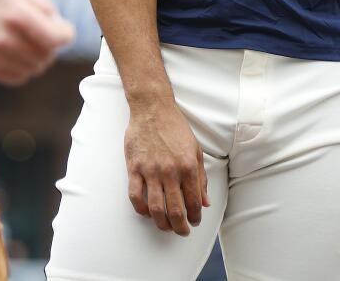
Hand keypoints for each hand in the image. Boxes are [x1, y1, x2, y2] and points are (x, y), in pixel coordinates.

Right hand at [0, 0, 73, 84]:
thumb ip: (46, 9)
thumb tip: (61, 30)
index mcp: (18, 16)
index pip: (57, 39)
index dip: (66, 34)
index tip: (63, 29)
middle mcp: (6, 39)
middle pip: (48, 56)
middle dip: (51, 46)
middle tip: (43, 34)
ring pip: (34, 69)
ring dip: (38, 58)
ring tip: (29, 42)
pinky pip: (18, 78)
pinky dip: (24, 69)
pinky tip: (19, 54)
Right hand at [125, 99, 209, 235]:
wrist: (153, 108)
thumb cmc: (175, 127)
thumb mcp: (196, 150)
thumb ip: (201, 177)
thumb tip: (205, 201)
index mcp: (188, 166)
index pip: (194, 202)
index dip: (195, 217)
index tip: (195, 222)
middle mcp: (170, 171)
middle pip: (175, 210)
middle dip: (180, 227)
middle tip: (182, 232)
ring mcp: (150, 170)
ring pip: (155, 208)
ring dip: (162, 223)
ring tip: (165, 227)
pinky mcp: (134, 167)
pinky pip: (135, 196)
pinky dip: (140, 210)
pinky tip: (146, 213)